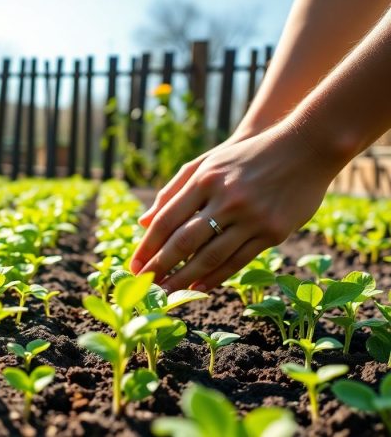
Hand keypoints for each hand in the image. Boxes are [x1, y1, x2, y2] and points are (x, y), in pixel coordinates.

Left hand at [129, 124, 337, 291]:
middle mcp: (225, 199)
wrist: (304, 147)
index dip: (147, 247)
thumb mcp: (207, 163)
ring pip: (209, 256)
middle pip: (183, 242)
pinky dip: (216, 277)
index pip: (166, 221)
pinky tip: (199, 287)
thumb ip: (173, 191)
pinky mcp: (273, 231)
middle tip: (145, 286)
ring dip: (184, 278)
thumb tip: (144, 223)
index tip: (135, 265)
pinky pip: (238, 260)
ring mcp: (250, 216)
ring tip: (168, 293)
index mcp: (204, 179)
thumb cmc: (245, 156)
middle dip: (160, 267)